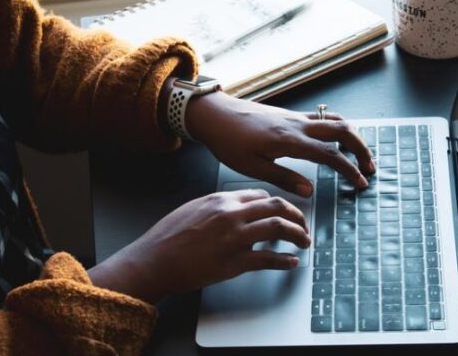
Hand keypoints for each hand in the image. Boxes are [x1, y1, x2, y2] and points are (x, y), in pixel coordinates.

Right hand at [88, 189, 309, 302]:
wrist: (153, 260)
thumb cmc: (167, 237)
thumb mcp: (193, 208)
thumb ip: (218, 206)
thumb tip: (238, 209)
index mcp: (221, 199)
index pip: (261, 195)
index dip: (278, 204)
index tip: (284, 212)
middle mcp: (231, 214)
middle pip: (277, 207)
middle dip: (297, 215)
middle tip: (303, 225)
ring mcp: (234, 238)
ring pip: (279, 228)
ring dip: (298, 235)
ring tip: (304, 242)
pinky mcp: (234, 262)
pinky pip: (269, 259)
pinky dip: (285, 261)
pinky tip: (291, 262)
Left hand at [186, 92, 374, 196]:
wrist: (215, 114)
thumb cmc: (228, 141)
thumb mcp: (252, 167)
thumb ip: (284, 178)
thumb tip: (310, 190)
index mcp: (290, 140)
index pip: (331, 154)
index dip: (349, 170)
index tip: (360, 183)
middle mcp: (297, 125)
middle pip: (342, 130)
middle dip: (361, 148)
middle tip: (369, 167)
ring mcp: (295, 117)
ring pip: (335, 120)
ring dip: (352, 136)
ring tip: (359, 154)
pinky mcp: (290, 115)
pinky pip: (322, 118)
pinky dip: (337, 128)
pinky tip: (336, 140)